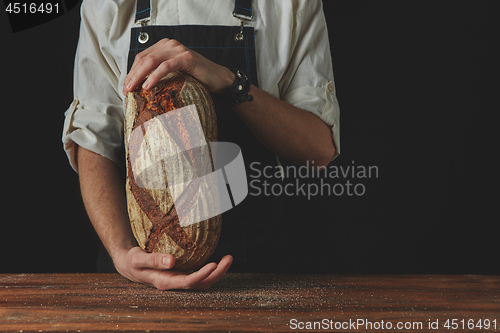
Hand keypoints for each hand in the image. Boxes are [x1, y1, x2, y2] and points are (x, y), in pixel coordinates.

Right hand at [114, 246, 232, 290]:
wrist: (129, 264)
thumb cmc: (133, 261)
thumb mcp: (139, 258)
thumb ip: (154, 259)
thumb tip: (171, 261)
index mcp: (164, 282)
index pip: (187, 282)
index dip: (202, 275)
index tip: (213, 265)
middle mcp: (174, 283)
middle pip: (200, 284)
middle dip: (216, 273)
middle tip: (229, 258)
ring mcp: (179, 280)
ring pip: (202, 281)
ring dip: (217, 272)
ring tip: (228, 258)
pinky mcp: (181, 274)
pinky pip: (199, 275)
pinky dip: (210, 270)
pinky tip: (218, 261)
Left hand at [123, 38, 234, 94]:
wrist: (219, 79)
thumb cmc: (198, 79)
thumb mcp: (175, 74)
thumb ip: (160, 73)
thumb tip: (141, 86)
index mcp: (165, 46)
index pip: (142, 57)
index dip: (132, 72)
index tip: (126, 87)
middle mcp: (170, 44)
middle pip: (144, 58)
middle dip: (132, 75)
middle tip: (126, 90)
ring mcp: (178, 50)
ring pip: (152, 60)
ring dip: (140, 75)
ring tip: (133, 88)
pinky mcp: (186, 57)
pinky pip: (166, 66)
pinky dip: (155, 76)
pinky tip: (148, 86)